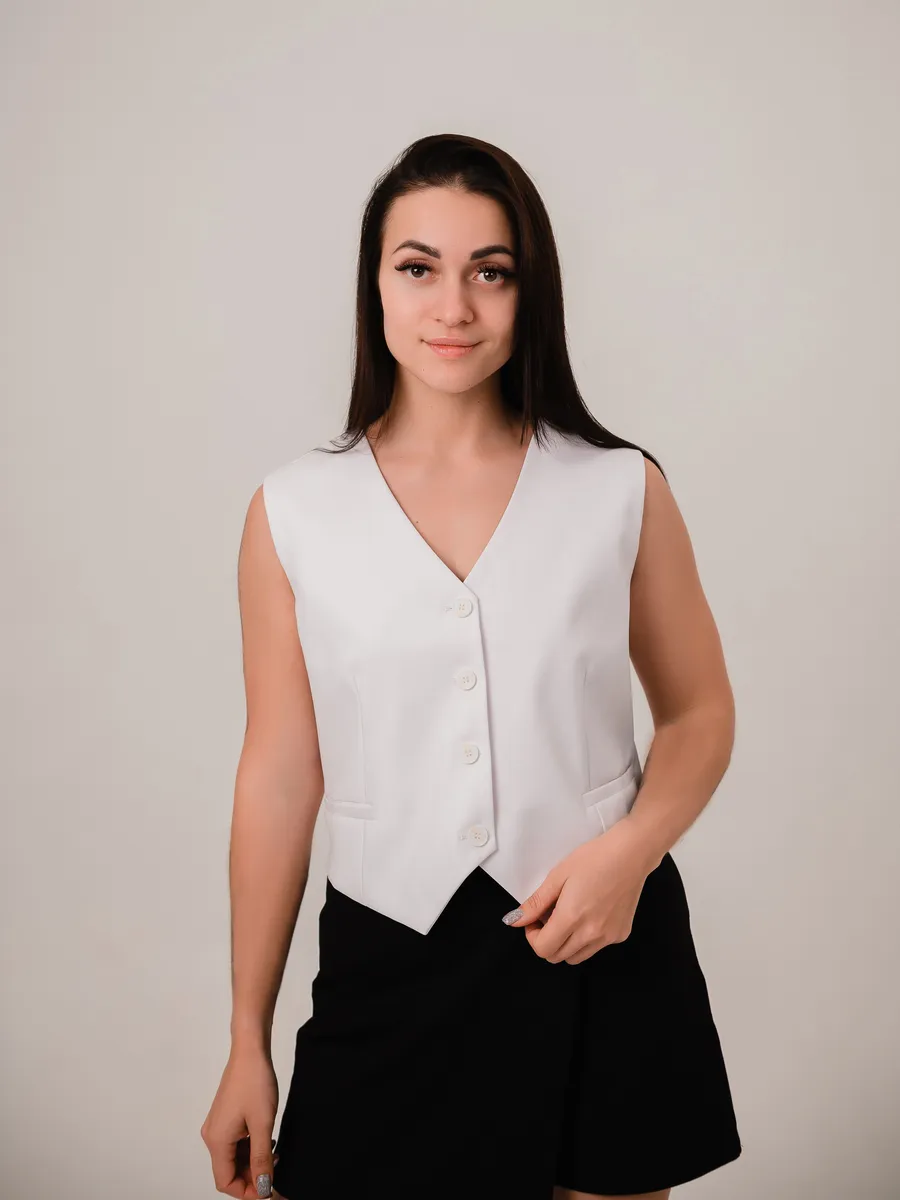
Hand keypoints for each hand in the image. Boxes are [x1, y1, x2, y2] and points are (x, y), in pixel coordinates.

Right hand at [200, 1045, 278, 1196]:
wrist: (250, 1050)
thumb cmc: (255, 1082)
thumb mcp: (263, 1125)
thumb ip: (262, 1159)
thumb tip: (263, 1188)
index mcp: (217, 1141)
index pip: (226, 1182)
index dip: (247, 1191)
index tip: (269, 1192)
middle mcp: (212, 1135)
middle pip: (228, 1171)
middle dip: (252, 1178)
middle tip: (275, 1177)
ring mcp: (218, 1126)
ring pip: (233, 1158)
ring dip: (252, 1163)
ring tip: (275, 1156)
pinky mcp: (225, 1117)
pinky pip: (235, 1143)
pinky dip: (249, 1148)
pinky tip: (267, 1141)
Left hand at [503, 820, 655, 964]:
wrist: (631, 853)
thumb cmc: (595, 858)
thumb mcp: (558, 876)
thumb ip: (536, 903)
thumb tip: (515, 921)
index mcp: (572, 918)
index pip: (543, 949)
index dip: (532, 937)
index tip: (534, 921)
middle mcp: (591, 934)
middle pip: (558, 957)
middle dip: (547, 941)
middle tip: (549, 917)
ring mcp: (608, 937)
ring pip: (576, 957)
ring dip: (565, 944)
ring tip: (569, 917)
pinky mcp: (621, 935)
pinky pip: (596, 948)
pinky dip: (586, 940)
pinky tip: (590, 915)